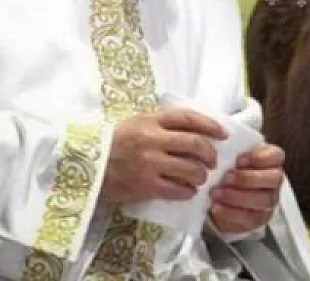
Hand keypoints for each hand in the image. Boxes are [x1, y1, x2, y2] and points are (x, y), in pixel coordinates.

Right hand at [100, 108, 227, 205]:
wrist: (86, 164)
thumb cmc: (113, 142)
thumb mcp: (136, 123)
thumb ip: (161, 124)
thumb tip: (195, 129)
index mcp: (150, 120)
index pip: (188, 118)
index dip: (210, 124)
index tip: (223, 133)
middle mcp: (152, 139)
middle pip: (195, 144)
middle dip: (210, 154)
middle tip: (212, 161)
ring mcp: (148, 163)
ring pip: (190, 169)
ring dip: (201, 175)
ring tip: (200, 178)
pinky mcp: (144, 185)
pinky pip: (176, 190)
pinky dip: (187, 192)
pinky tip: (188, 191)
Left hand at [207, 143, 284, 234]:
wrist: (222, 195)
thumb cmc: (230, 169)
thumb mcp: (233, 157)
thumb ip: (232, 152)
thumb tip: (221, 148)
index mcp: (272, 161)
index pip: (276, 156)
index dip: (259, 158)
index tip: (238, 160)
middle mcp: (275, 181)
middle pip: (274, 179)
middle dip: (248, 178)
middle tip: (226, 177)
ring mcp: (270, 200)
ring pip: (264, 200)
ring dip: (238, 196)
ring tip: (217, 193)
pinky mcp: (259, 219)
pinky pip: (250, 218)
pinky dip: (231, 213)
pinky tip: (216, 206)